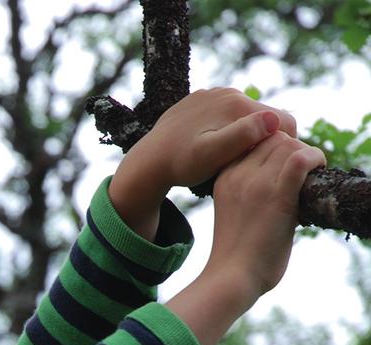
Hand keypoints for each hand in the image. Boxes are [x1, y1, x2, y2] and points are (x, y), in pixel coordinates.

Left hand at [109, 87, 295, 239]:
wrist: (147, 161)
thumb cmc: (180, 165)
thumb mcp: (211, 156)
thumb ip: (241, 137)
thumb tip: (272, 120)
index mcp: (237, 105)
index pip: (282, 121)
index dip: (284, 145)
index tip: (271, 167)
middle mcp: (227, 92)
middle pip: (264, 117)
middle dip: (264, 140)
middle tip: (250, 166)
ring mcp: (213, 94)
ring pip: (246, 116)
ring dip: (246, 136)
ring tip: (231, 160)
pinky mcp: (201, 100)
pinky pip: (226, 114)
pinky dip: (228, 129)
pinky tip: (215, 149)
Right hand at [166, 131, 325, 344]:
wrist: (231, 278)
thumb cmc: (236, 255)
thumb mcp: (233, 212)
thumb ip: (249, 191)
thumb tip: (282, 178)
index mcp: (224, 178)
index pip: (255, 141)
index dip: (277, 148)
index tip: (287, 167)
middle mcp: (238, 175)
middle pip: (275, 138)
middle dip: (294, 149)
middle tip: (304, 172)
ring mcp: (256, 183)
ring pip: (290, 145)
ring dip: (307, 156)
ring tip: (311, 176)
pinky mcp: (276, 194)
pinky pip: (302, 159)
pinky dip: (315, 161)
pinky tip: (317, 175)